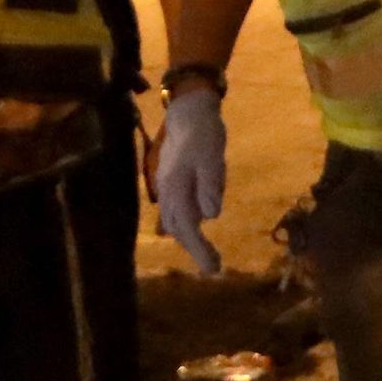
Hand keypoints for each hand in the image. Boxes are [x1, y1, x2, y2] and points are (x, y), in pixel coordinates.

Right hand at [153, 84, 226, 275]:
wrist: (189, 111)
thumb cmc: (204, 133)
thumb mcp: (213, 157)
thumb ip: (210, 184)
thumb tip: (210, 215)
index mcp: (176, 188)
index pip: (186, 227)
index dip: (199, 249)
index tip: (213, 269)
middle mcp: (167, 192)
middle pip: (177, 229)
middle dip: (194, 249)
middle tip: (213, 267)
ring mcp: (167, 187)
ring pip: (173, 221)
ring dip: (188, 238)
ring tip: (206, 252)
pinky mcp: (172, 183)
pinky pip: (174, 210)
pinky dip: (184, 224)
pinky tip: (195, 226)